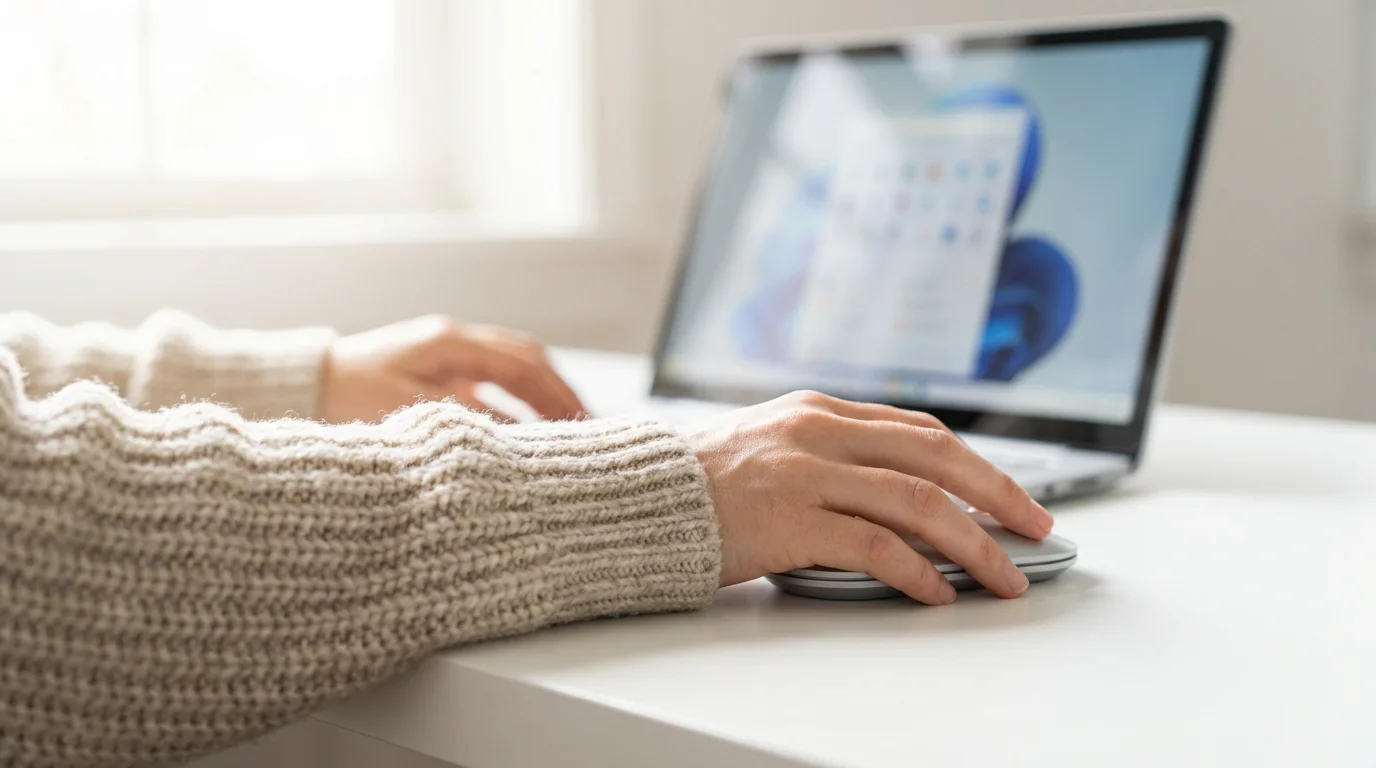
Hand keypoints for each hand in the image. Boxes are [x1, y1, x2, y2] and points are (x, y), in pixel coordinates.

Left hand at [321, 316, 584, 423]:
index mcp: (448, 344)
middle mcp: (453, 344)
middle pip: (526, 361)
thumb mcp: (405, 416)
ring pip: (511, 373)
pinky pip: (489, 390)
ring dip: (541, 400)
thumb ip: (466, 424)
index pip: (522, 365)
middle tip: (589, 428)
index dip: (558, 394)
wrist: (297, 387)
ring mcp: (446, 359)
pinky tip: (528, 437)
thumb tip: (520, 439)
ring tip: (568, 434)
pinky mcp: (436, 378)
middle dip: (559, 394)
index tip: (584, 422)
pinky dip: (514, 410)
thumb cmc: (340, 400)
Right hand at [688, 391, 1055, 603]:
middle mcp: (819, 432)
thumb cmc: (700, 483)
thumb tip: (898, 493)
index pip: (920, 429)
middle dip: (999, 495)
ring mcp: (805, 474)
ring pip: (919, 502)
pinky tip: (936, 592)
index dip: (976, 463)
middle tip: (1037, 528)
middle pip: (937, 455)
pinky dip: (916, 572)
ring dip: (974, 544)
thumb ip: (828, 454)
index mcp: (819, 410)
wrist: (633, 500)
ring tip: (1003, 577)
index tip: (1010, 495)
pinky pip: (875, 547)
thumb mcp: (770, 445)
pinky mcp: (789, 521)